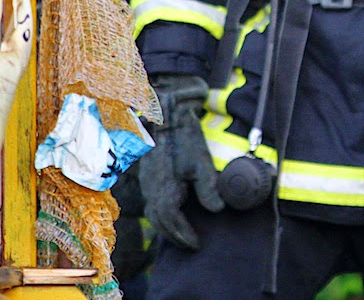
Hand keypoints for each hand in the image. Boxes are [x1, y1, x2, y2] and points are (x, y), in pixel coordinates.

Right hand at [138, 73, 224, 250]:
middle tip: (192, 245)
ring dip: (168, 228)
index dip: (184, 235)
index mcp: (163, 189)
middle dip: (176, 236)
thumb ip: (208, 188)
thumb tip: (217, 210)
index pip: (171, 221)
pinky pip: (152, 204)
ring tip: (183, 235)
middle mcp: (151, 190)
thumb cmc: (185, 139)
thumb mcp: (202, 162)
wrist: (167, 117)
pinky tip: (173, 216)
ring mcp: (146, 184)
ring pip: (154, 214)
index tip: (197, 244)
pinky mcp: (147, 178)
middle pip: (160, 222)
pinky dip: (162, 216)